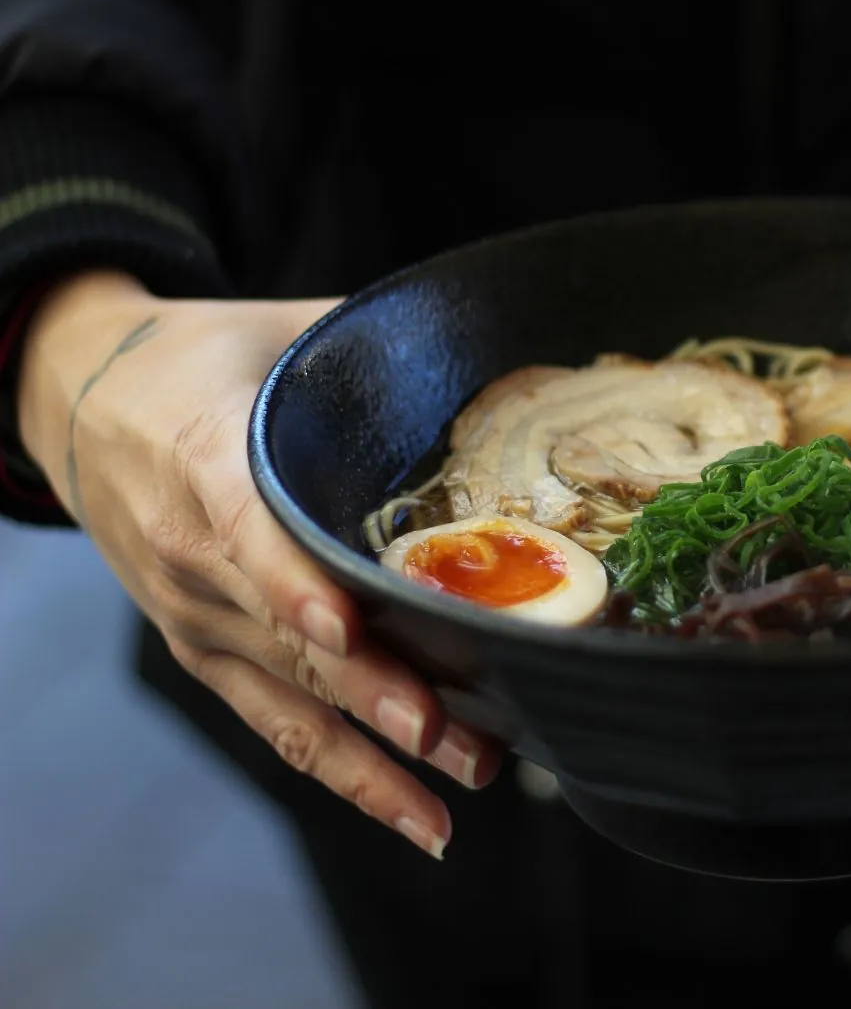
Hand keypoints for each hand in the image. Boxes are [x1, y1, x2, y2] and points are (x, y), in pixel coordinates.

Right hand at [17, 271, 502, 855]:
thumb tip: (484, 352)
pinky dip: (340, 771)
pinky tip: (411, 809)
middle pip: (288, 640)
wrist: (77, 397)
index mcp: (205, 460)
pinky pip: (274, 722)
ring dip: (374, 754)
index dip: (295, 586)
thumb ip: (369, 350)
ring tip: (458, 787)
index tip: (345, 630)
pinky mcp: (202, 652)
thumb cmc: (197, 360)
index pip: (249, 531)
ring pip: (289, 699)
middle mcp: (194, 555)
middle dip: (373, 695)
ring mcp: (195, 616)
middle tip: (450, 735)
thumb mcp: (275, 331)